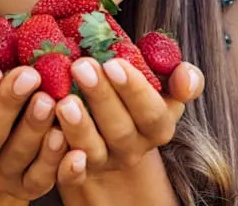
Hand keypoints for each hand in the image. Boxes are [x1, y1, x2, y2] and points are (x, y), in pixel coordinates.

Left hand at [50, 57, 204, 188]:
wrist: (106, 127)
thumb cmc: (133, 96)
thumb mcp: (163, 87)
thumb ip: (182, 79)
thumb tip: (186, 77)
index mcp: (157, 128)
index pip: (151, 113)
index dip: (134, 90)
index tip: (113, 63)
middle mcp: (132, 149)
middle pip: (120, 130)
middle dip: (101, 97)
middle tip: (81, 66)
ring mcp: (103, 162)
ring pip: (92, 151)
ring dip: (79, 127)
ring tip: (63, 100)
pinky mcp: (76, 172)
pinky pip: (69, 174)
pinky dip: (63, 161)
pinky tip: (52, 136)